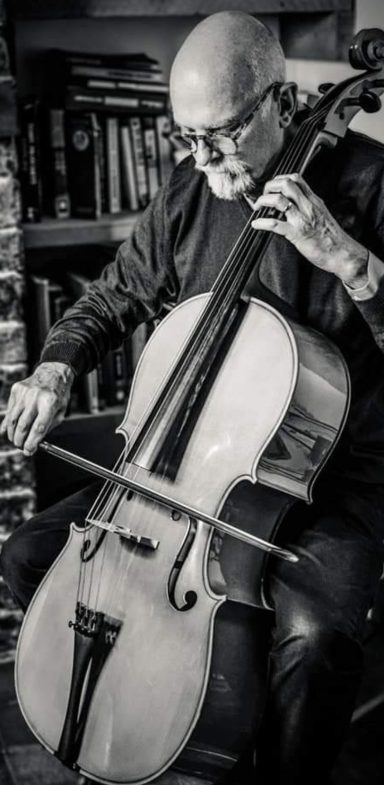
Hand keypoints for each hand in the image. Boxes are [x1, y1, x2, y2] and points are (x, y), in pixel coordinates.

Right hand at [0, 362, 74, 455]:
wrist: (52, 373)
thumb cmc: (58, 393)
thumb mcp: (60, 411)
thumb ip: (48, 427)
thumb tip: (35, 442)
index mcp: (50, 402)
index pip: (39, 427)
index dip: (32, 442)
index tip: (29, 451)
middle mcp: (36, 397)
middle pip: (23, 425)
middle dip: (20, 440)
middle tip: (21, 447)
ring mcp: (24, 393)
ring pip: (13, 419)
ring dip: (13, 433)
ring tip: (16, 440)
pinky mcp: (16, 390)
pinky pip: (10, 410)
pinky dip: (8, 423)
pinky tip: (7, 431)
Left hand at [252, 173, 368, 286]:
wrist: (342, 253)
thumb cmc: (333, 238)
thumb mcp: (322, 215)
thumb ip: (309, 207)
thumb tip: (295, 203)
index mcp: (314, 201)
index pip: (296, 178)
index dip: (280, 179)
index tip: (272, 187)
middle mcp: (308, 206)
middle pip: (286, 184)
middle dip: (269, 186)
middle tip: (263, 196)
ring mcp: (302, 219)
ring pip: (278, 200)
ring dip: (263, 201)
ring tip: (258, 207)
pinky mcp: (297, 234)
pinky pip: (275, 224)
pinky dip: (262, 223)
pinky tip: (256, 224)